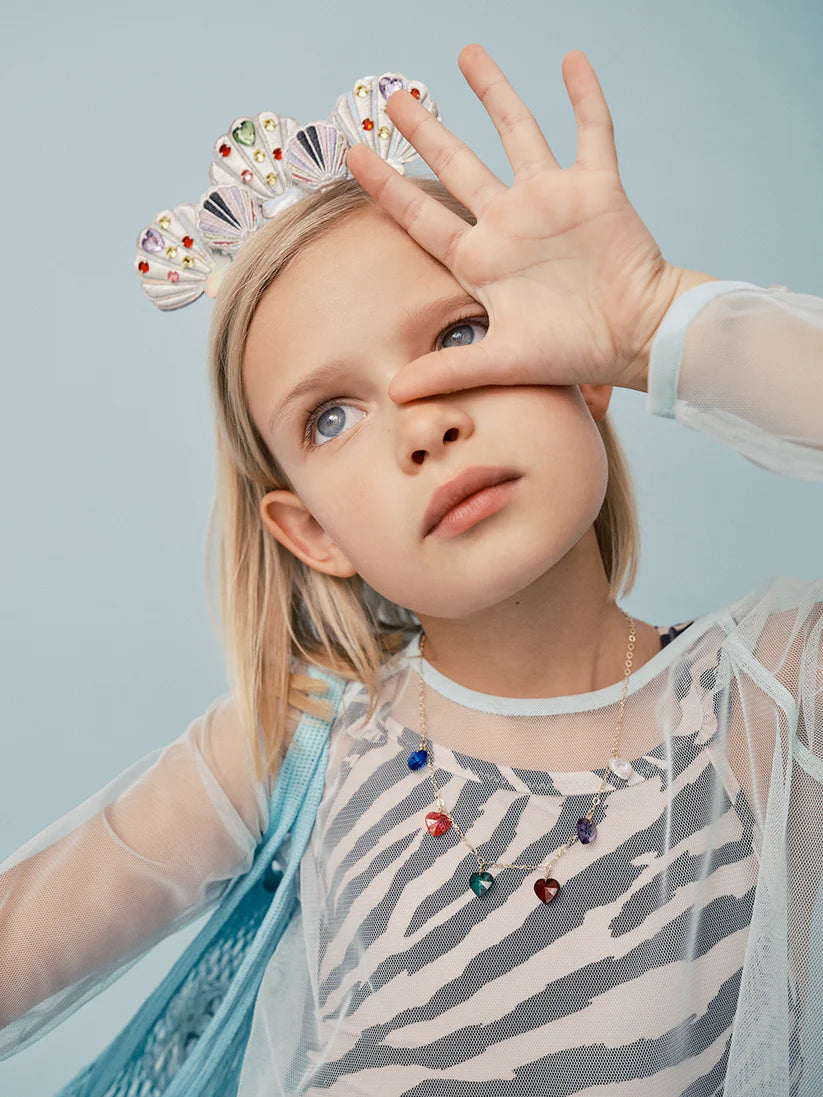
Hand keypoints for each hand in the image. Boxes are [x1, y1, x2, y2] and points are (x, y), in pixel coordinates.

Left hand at [346, 45, 687, 401]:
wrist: (637, 339)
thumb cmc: (573, 353)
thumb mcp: (504, 361)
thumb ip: (449, 368)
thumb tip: (394, 393)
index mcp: (482, 260)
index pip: (423, 216)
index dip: (387, 187)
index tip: (353, 157)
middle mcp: (510, 222)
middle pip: (457, 164)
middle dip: (425, 130)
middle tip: (392, 98)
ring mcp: (552, 200)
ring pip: (516, 131)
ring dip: (493, 92)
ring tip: (466, 54)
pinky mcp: (596, 188)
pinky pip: (591, 130)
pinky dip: (583, 96)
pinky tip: (572, 60)